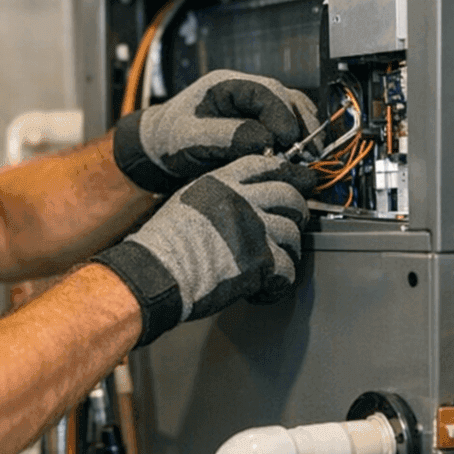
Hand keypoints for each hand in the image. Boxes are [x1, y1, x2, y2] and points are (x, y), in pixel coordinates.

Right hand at [93, 154, 319, 346]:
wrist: (155, 272)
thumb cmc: (164, 244)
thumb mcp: (187, 201)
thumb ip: (219, 194)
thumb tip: (246, 198)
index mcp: (222, 182)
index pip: (267, 166)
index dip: (287, 173)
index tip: (298, 182)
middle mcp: (241, 200)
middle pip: (290, 196)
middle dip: (295, 213)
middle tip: (290, 226)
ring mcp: (253, 229)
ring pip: (293, 234)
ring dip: (287, 251)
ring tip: (272, 264)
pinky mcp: (260, 261)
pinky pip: (288, 269)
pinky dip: (279, 283)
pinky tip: (264, 287)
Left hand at [113, 70, 318, 193]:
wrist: (160, 148)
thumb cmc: (170, 140)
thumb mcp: (191, 138)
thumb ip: (226, 137)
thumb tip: (264, 140)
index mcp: (225, 85)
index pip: (265, 91)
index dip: (280, 114)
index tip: (288, 140)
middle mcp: (245, 90)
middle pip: (286, 99)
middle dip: (299, 126)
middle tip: (307, 153)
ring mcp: (255, 106)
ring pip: (292, 110)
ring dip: (304, 132)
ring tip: (309, 158)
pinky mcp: (261, 122)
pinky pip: (288, 125)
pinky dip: (298, 139)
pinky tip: (301, 158)